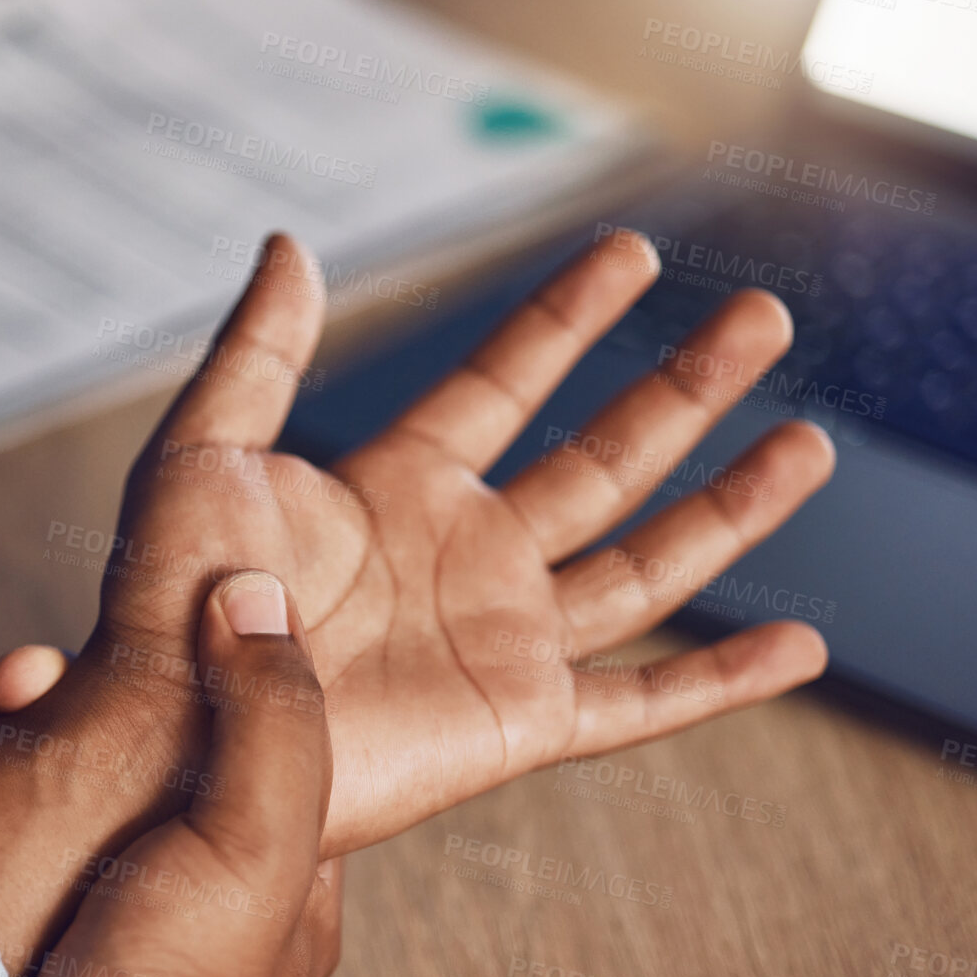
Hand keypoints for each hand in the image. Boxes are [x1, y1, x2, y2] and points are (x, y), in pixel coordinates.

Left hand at [0, 229, 833, 975]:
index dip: (567, 316)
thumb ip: (258, 352)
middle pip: (604, 455)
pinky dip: (721, 681)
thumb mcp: (204, 451)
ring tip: (809, 444)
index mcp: (402, 485)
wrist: (178, 731)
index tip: (629, 252)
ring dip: (730, 506)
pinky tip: (797, 649)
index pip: (507, 380)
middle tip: (762, 315)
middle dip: (685, 386)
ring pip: (647, 561)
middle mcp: (466, 554)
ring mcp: (500, 637)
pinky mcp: (519, 723)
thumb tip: (288, 245)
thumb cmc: (166, 600)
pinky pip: (641, 702)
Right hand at [0, 570, 341, 976]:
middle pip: (121, 758)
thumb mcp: (254, 845)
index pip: (235, 740)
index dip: (178, 672)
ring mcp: (87, 926)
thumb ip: (272, 717)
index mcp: (270, 885)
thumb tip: (260, 595)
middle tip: (6, 685)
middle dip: (47, 706)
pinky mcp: (1, 944)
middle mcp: (182, 904)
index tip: (113, 641)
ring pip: (31, 794)